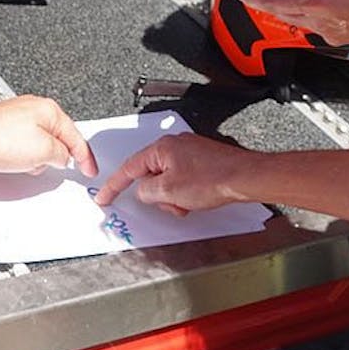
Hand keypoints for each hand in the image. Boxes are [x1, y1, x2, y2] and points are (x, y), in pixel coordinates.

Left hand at [0, 96, 97, 176]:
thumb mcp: (43, 151)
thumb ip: (61, 155)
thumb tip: (63, 158)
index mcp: (49, 110)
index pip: (76, 135)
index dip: (85, 156)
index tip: (89, 169)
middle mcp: (33, 110)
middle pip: (57, 139)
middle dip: (55, 157)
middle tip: (50, 167)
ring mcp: (16, 119)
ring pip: (38, 145)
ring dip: (35, 159)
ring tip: (22, 164)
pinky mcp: (2, 130)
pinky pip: (21, 147)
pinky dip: (20, 158)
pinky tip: (11, 163)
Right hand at [94, 133, 256, 215]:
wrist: (244, 178)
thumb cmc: (213, 179)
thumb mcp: (168, 191)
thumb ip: (146, 191)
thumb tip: (143, 191)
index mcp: (162, 148)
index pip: (129, 168)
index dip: (114, 185)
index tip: (105, 196)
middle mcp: (175, 145)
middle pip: (150, 175)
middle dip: (157, 195)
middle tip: (169, 204)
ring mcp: (190, 152)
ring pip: (168, 180)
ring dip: (173, 197)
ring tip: (189, 202)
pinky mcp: (202, 161)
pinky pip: (183, 179)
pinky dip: (185, 193)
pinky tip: (197, 199)